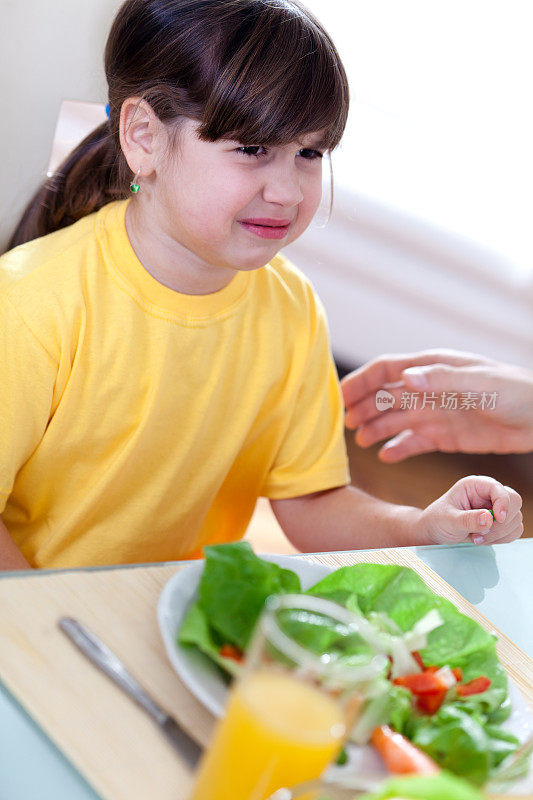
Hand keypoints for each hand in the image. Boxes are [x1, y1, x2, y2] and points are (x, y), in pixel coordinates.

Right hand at [340, 349, 532, 460]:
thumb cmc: (517, 393)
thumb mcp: (481, 383)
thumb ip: (444, 379)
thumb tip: (407, 377)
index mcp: (434, 368)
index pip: (387, 371)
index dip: (361, 382)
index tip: (339, 397)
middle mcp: (430, 389)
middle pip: (385, 396)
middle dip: (362, 407)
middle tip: (343, 424)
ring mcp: (436, 413)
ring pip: (395, 420)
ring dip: (376, 428)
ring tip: (360, 441)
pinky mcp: (446, 436)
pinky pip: (415, 442)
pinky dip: (399, 448)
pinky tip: (386, 456)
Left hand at [417, 476, 522, 545]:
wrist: (436, 532)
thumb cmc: (438, 520)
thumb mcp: (448, 520)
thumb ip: (467, 519)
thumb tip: (489, 519)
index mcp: (475, 486)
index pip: (499, 489)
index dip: (503, 502)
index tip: (498, 518)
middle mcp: (488, 494)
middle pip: (514, 502)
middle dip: (501, 522)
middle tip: (481, 533)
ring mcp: (496, 508)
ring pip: (515, 519)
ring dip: (499, 534)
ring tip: (476, 538)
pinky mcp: (500, 522)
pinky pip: (514, 531)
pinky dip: (502, 539)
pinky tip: (483, 539)